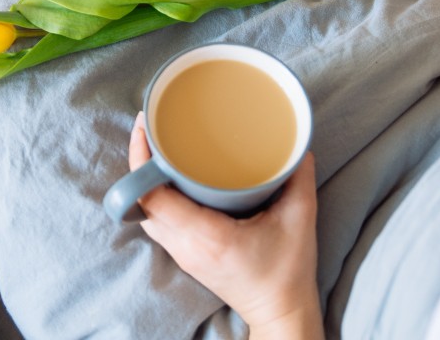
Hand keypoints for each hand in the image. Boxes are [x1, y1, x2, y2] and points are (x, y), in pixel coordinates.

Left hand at [128, 114, 323, 337]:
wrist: (280, 313)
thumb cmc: (288, 273)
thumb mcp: (301, 220)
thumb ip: (299, 178)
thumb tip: (299, 145)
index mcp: (208, 236)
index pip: (153, 199)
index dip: (141, 161)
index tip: (146, 128)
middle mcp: (187, 245)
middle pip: (142, 201)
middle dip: (138, 161)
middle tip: (149, 125)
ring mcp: (183, 253)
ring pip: (146, 212)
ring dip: (143, 179)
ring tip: (154, 144)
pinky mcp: (186, 255)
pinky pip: (157, 221)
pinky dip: (154, 196)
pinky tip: (167, 176)